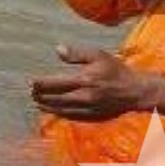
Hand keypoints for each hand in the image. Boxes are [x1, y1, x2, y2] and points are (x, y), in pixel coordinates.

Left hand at [31, 44, 164, 121]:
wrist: (135, 91)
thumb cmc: (115, 70)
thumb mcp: (98, 55)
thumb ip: (76, 53)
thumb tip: (57, 49)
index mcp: (84, 80)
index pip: (56, 83)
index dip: (41, 84)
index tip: (30, 82)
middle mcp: (84, 97)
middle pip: (56, 98)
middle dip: (41, 96)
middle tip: (30, 92)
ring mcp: (88, 109)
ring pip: (62, 109)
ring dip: (48, 106)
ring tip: (37, 102)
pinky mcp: (93, 116)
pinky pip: (72, 116)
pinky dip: (60, 113)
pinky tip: (54, 110)